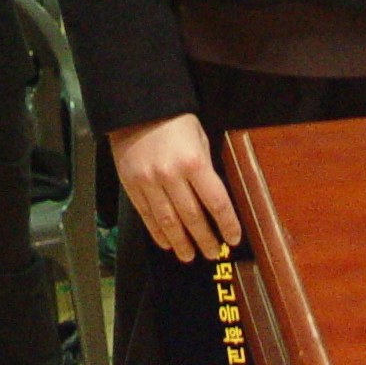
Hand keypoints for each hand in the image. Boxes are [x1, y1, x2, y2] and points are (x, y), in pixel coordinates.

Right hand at [109, 113, 241, 263]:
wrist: (136, 108)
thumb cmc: (174, 121)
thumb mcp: (199, 137)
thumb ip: (205, 168)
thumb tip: (213, 200)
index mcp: (194, 162)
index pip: (216, 202)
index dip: (227, 224)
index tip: (233, 239)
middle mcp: (171, 176)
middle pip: (192, 217)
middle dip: (205, 239)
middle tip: (212, 253)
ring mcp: (149, 183)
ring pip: (168, 222)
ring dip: (181, 243)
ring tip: (189, 256)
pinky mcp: (132, 186)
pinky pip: (147, 216)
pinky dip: (158, 233)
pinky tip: (166, 243)